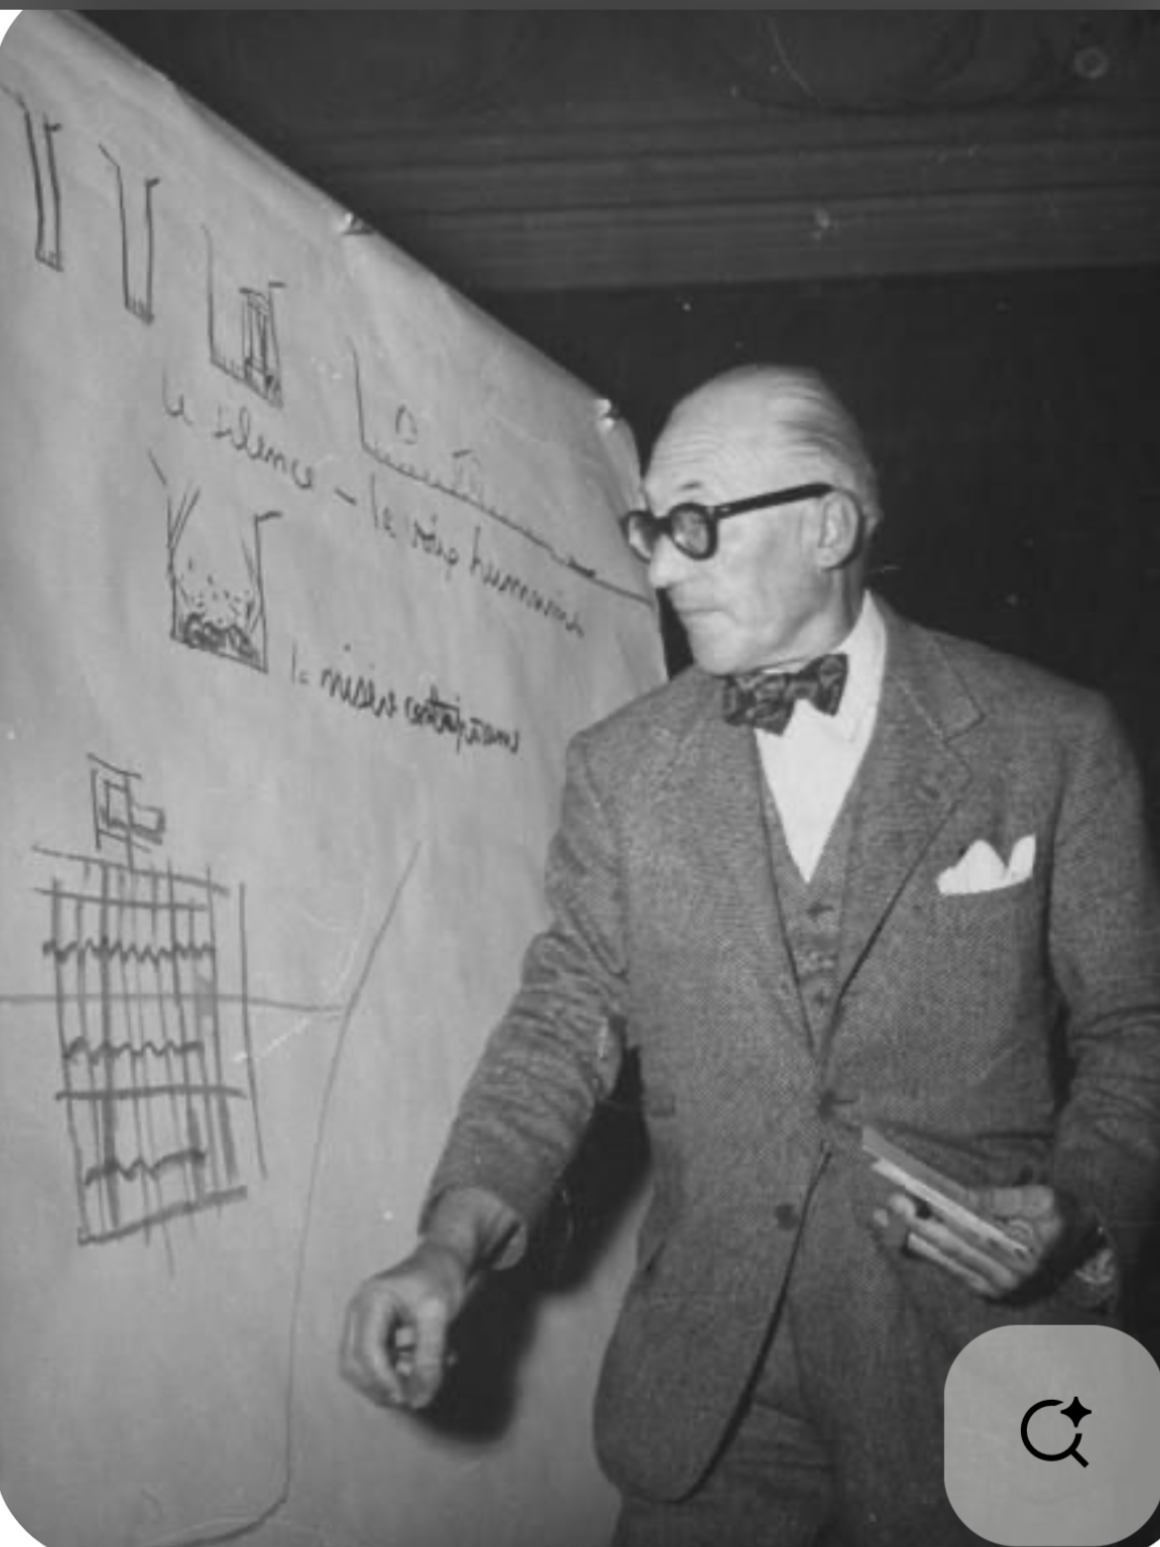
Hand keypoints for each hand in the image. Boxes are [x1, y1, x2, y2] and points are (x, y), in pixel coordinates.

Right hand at [339, 1240, 470, 1409]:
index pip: (365, 1352)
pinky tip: (424, 1365)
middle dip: (382, 1387)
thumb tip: (420, 1399)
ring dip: (391, 1382)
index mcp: (370, 1301)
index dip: (384, 1382)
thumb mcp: (440, 1314)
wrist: (444, 1258)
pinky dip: (398, 1373)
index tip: (410, 1398)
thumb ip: (430, 1356)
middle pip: (353, 1366)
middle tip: (415, 1397)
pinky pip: (376, 1365)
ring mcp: (362, 1323)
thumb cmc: (440, 1277)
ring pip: (362, 1370)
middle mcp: (358, 1312)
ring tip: (427, 1374)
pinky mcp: (373, 1333)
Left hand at [873, 1184, 1077, 1299]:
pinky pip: (951, 1270)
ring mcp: (998, 1288)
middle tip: (890, 1202)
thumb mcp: (1042, 1198)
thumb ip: (1001, 1199)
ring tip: (883, 1218)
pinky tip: (901, 1236)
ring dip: (912, 1238)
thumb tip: (960, 1196)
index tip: (914, 1190)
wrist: (1086, 1246)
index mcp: (1027, 1253)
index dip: (942, 1209)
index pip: (975, 1228)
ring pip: (947, 1260)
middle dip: (918, 1224)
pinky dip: (925, 1252)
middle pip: (955, 1246)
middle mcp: (1011, 1277)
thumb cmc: (1062, 1213)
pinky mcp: (988, 1291)